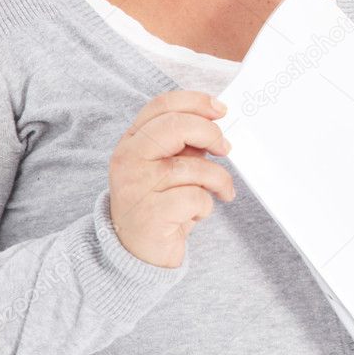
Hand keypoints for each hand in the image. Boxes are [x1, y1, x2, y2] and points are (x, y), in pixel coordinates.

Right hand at [108, 90, 236, 268]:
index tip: (221, 111)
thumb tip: (217, 118)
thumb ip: (186, 140)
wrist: (137, 252)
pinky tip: (197, 214)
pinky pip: (194, 198)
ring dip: (217, 179)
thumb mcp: (169, 163)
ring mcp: (136, 187)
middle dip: (210, 133)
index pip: (162, 105)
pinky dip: (206, 206)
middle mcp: (127, 159)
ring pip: (192, 166)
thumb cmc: (160, 200)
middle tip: (225, 148)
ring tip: (219, 191)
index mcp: (132, 140)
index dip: (196, 102)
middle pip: (176, 126)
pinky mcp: (149, 215)